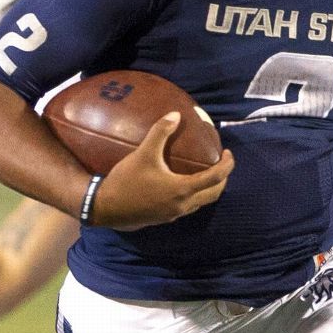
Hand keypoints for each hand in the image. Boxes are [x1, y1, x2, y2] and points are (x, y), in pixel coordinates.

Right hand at [92, 111, 234, 230]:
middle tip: (221, 163)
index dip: (227, 165)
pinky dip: (195, 195)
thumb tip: (175, 114)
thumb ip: (160, 132)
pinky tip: (184, 183)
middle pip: (214, 193)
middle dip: (223, 179)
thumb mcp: (143, 153)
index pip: (216, 178)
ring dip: (209, 188)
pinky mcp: (165, 217)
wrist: (105, 208)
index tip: (228, 153)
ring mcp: (174, 214)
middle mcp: (183, 205)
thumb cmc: (126, 180)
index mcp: (183, 189)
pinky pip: (189, 206)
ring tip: (206, 171)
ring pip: (202, 202)